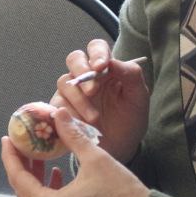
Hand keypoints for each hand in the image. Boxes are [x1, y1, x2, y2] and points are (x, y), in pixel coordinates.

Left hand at [1, 106, 148, 196]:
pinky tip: (59, 179)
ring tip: (43, 161)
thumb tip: (58, 113)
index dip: (11, 157)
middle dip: (23, 169)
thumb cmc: (123, 191)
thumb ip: (72, 135)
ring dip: (36, 184)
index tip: (7, 140)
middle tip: (24, 148)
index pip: (19, 180)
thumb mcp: (95, 158)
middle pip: (25, 194)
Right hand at [51, 39, 149, 162]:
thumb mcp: (138, 98)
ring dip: (79, 99)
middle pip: (75, 59)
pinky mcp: (60, 108)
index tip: (101, 67)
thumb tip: (113, 61)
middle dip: (82, 71)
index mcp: (106, 68)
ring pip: (65, 82)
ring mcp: (71, 91)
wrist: (119, 148)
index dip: (97, 54)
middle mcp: (86, 76)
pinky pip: (56, 104)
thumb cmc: (129, 120)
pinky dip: (68, 113)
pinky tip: (81, 124)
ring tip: (94, 118)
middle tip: (93, 90)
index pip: (97, 48)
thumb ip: (131, 76)